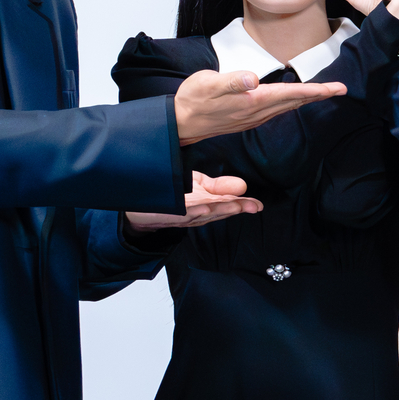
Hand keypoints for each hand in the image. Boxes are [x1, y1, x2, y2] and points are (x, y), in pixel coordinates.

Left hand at [125, 172, 264, 229]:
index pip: (230, 203)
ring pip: (205, 212)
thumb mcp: (199, 186)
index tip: (259, 205)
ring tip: (237, 206)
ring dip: (221, 210)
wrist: (140, 204)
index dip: (245, 205)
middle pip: (220, 210)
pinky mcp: (169, 213)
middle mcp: (198, 212)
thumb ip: (220, 186)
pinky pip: (183, 213)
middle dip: (237, 208)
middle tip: (254, 206)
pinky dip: (195, 212)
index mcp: (208, 205)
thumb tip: (243, 185)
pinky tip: (206, 207)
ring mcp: (183, 214)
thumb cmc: (172, 195)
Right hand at [173, 69, 344, 144]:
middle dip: (320, 95)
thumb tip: (252, 78)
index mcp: (253, 101)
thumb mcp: (208, 84)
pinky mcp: (247, 118)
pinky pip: (277, 110)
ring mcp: (253, 118)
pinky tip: (293, 100)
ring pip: (287, 107)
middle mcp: (257, 112)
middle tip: (341, 89)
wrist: (180, 122)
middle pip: (296, 102)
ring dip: (307, 100)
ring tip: (323, 92)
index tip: (338, 88)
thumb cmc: (193, 99)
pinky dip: (291, 103)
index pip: (292, 94)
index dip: (317, 90)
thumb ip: (231, 81)